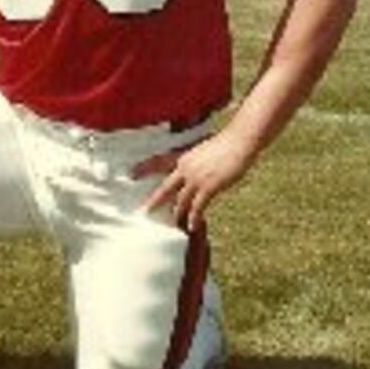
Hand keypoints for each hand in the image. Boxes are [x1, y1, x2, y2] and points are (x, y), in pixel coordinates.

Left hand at [133, 128, 255, 230]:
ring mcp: (196, 178)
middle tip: (145, 211)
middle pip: (165, 188)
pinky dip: (194, 218)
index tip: (130, 174)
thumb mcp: (205, 149)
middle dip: (154, 201)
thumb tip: (195, 171)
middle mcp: (186, 168)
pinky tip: (192, 226)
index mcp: (184, 157)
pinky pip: (197, 207)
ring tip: (173, 223)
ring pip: (181, 200)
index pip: (158, 162)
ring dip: (177, 213)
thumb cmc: (227, 144)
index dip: (144, 168)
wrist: (239, 142)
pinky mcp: (209, 187)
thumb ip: (197, 161)